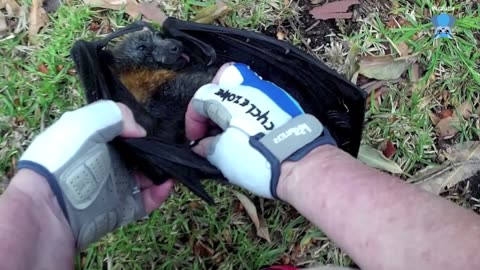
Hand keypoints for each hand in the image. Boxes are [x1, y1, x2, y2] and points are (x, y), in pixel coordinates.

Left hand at [15, 100, 172, 250]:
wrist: (50, 206)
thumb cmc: (66, 157)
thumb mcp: (86, 120)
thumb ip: (117, 113)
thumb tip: (140, 132)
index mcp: (94, 140)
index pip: (121, 131)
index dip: (138, 127)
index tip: (155, 125)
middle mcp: (105, 162)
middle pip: (138, 154)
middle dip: (155, 149)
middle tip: (170, 146)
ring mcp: (115, 187)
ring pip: (147, 177)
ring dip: (162, 170)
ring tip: (174, 164)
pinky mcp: (123, 209)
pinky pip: (148, 200)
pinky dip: (161, 192)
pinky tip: (168, 183)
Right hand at [185, 62, 335, 198]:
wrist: (301, 164)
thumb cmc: (261, 159)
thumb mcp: (222, 157)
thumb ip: (207, 146)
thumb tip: (203, 145)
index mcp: (227, 99)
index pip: (200, 99)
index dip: (193, 120)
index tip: (196, 139)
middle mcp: (249, 88)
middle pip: (222, 80)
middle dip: (212, 100)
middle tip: (213, 124)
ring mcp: (270, 92)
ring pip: (244, 84)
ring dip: (232, 104)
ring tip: (232, 129)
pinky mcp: (286, 102)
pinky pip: (262, 97)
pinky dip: (251, 109)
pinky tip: (252, 130)